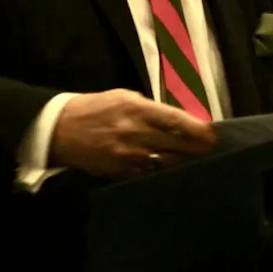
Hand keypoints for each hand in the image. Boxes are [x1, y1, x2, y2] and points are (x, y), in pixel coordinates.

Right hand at [49, 89, 215, 177]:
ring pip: (166, 163)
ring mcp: (129, 155)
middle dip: (197, 149)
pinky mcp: (120, 172)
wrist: (60, 130)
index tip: (212, 134)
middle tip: (211, 150)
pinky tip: (172, 172)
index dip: (197, 130)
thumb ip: (150, 108)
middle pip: (176, 145)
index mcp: (137, 109)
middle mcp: (136, 133)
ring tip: (196, 162)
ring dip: (183, 163)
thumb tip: (176, 119)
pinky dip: (161, 172)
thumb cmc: (95, 108)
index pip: (175, 121)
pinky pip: (149, 174)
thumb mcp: (123, 97)